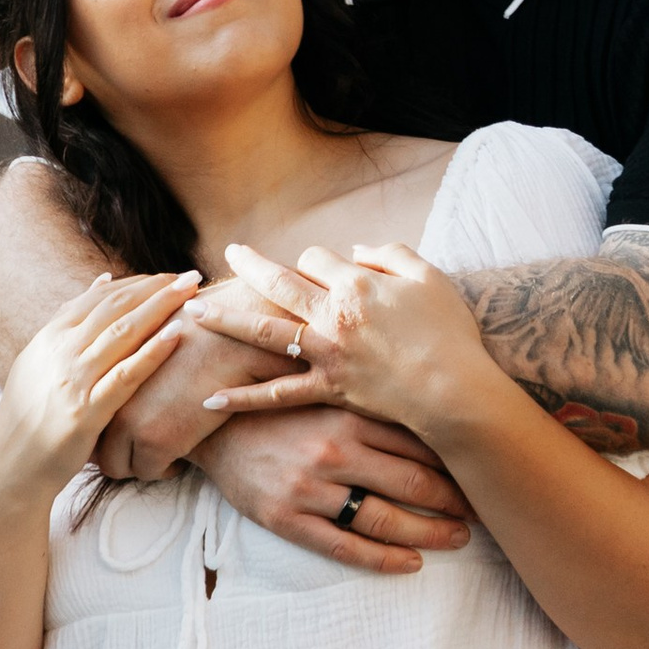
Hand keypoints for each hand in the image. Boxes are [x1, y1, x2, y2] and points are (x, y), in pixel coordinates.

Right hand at [0, 272, 197, 498]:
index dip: (137, 283)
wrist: (11, 469)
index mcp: (48, 337)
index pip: (99, 298)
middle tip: (190, 275)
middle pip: (115, 308)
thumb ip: (71, 322)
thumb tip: (103, 279)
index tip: (166, 277)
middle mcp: (59, 353)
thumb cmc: (31, 416)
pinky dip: (152, 352)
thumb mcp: (41, 360)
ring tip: (191, 292)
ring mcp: (72, 381)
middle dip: (156, 288)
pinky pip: (125, 376)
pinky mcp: (86, 413)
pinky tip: (177, 334)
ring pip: (123, 333)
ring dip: (161, 307)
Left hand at [93, 321, 269, 484]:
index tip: (116, 426)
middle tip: (137, 446)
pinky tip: (183, 452)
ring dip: (137, 462)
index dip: (102, 422)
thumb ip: (137, 351)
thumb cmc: (205, 328)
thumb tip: (135, 368)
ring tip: (162, 450)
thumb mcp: (157, 330)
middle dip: (112, 449)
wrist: (236, 339)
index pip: (89, 409)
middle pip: (95, 443)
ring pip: (117, 465)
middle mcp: (109, 395)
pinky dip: (166, 467)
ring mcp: (130, 421)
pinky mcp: (156, 442)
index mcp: (107, 366)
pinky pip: (150, 472)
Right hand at [200, 406, 476, 575]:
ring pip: (383, 518)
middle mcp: (334, 448)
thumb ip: (370, 389)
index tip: (480, 467)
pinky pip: (345, 546)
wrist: (213, 420)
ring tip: (458, 538)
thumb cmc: (278, 397)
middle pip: (410, 481)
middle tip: (481, 509)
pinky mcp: (287, 517)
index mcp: (348, 410)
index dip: (454, 458)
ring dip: (428, 532)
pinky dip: (383, 557)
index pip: (417, 439)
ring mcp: (310, 487)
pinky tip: (411, 562)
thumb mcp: (324, 382)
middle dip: (452, 499)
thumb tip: (428, 391)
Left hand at [204, 241, 495, 443]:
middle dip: (251, 267)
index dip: (315, 260)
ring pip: (265, 333)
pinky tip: (211, 397)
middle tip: (228, 255)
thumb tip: (355, 251)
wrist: (453, 390)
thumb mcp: (428, 276)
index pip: (318, 259)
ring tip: (194, 314)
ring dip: (227, 321)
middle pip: (280, 285)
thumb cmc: (448, 332)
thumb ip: (391, 255)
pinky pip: (276, 394)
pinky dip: (243, 396)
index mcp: (357, 284)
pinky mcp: (327, 390)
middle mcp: (333, 315)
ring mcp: (326, 354)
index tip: (319, 267)